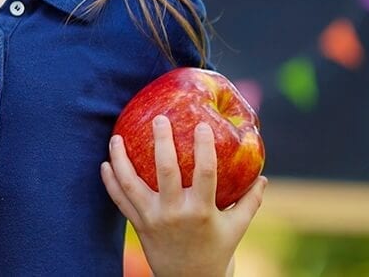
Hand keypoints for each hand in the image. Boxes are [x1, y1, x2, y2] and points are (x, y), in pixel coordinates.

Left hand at [101, 116, 265, 276]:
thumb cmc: (216, 249)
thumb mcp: (237, 228)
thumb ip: (250, 202)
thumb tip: (263, 176)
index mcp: (202, 212)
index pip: (205, 174)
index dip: (204, 148)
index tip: (202, 125)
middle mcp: (175, 213)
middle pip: (165, 172)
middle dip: (161, 143)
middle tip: (159, 119)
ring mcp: (153, 219)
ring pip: (131, 184)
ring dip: (120, 159)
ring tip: (115, 138)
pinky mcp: (138, 224)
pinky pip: (120, 200)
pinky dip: (110, 181)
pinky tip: (105, 163)